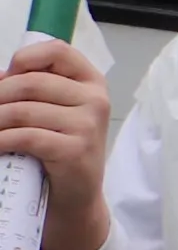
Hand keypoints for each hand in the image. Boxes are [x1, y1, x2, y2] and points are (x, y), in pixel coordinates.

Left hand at [0, 35, 111, 249]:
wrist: (74, 197)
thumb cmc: (59, 150)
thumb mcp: (55, 113)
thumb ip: (36, 90)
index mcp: (91, 83)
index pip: (58, 51)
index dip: (26, 59)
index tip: (9, 76)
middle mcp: (95, 100)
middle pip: (31, 83)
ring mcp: (88, 125)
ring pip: (22, 111)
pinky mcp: (75, 151)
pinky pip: (25, 136)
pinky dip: (1, 141)